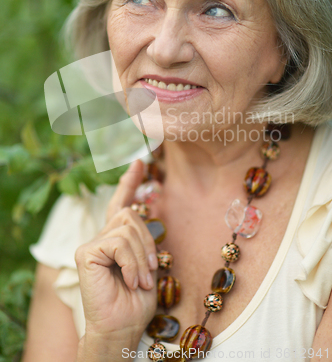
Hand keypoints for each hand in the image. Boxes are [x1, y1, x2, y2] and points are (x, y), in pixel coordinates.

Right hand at [75, 159, 157, 343]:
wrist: (122, 327)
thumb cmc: (136, 300)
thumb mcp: (147, 263)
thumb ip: (142, 238)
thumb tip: (145, 207)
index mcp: (117, 238)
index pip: (122, 203)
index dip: (130, 182)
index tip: (139, 162)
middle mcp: (102, 236)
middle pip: (131, 214)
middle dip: (148, 242)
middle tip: (151, 272)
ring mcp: (92, 243)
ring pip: (128, 227)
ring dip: (142, 258)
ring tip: (140, 281)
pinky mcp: (86, 252)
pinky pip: (119, 242)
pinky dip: (131, 263)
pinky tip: (129, 281)